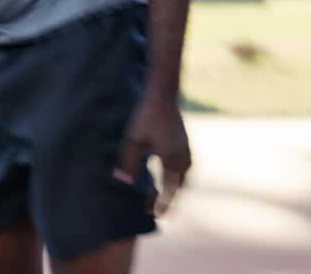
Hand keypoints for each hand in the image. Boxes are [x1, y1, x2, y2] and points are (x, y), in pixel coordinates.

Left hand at [114, 94, 190, 216]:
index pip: (169, 191)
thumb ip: (129, 162)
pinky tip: (165, 177)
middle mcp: (183, 159)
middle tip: (156, 210)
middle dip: (168, 200)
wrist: (162, 96)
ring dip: (173, 190)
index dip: (161, 204)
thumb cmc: (145, 116)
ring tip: (160, 197)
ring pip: (183, 179)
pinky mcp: (186, 145)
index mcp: (171, 160)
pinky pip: (183, 169)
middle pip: (179, 188)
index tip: (154, 215)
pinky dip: (176, 178)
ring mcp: (187, 151)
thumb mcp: (133, 140)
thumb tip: (123, 183)